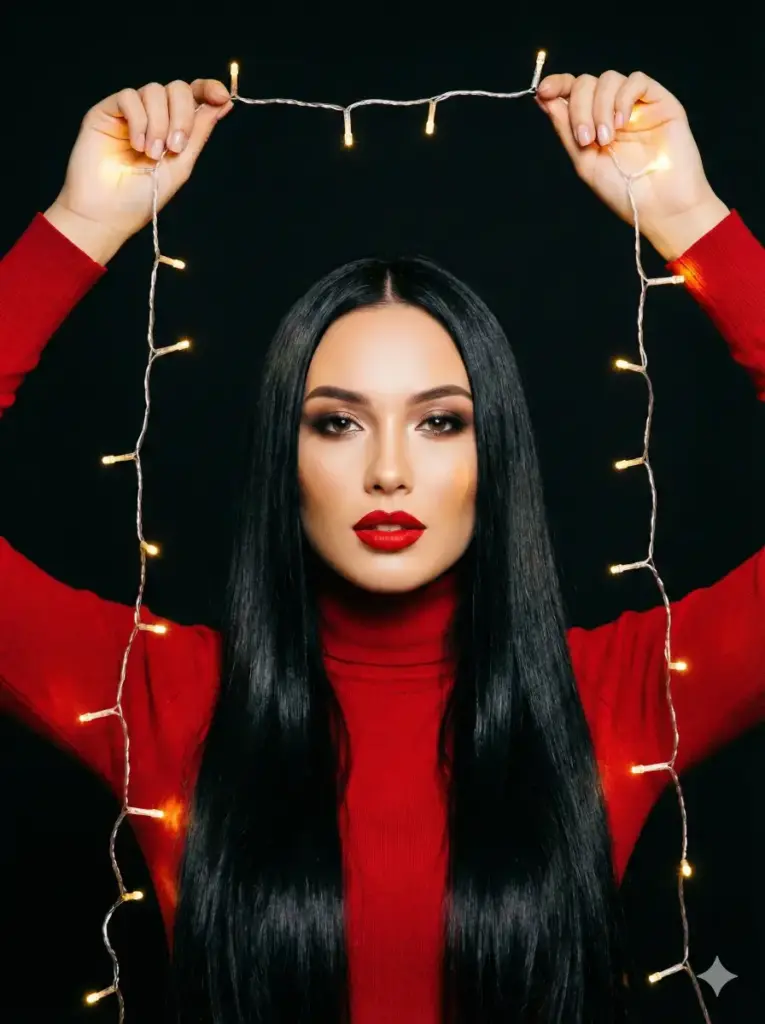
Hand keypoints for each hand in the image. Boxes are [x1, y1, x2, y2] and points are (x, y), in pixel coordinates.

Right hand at [45, 79, 232, 262]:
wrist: (107, 213)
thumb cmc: (141, 197)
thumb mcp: (181, 165)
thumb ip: (199, 133)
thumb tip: (223, 103)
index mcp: (174, 128)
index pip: (194, 96)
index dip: (208, 89)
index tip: (221, 96)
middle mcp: (153, 116)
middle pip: (177, 89)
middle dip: (183, 115)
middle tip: (175, 147)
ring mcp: (131, 112)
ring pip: (154, 90)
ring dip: (159, 124)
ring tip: (151, 154)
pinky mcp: (107, 111)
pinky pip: (129, 97)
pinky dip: (138, 121)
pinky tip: (136, 145)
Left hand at [536, 71, 728, 258]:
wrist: (660, 205)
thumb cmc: (624, 191)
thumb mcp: (585, 161)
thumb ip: (566, 129)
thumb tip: (545, 99)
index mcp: (592, 124)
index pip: (571, 92)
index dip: (557, 85)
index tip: (543, 91)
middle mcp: (611, 111)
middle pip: (586, 83)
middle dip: (579, 108)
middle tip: (586, 139)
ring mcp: (635, 105)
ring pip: (609, 79)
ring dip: (600, 107)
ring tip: (607, 139)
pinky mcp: (659, 101)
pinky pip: (637, 80)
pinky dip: (623, 98)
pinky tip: (622, 123)